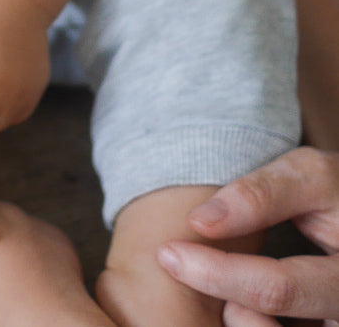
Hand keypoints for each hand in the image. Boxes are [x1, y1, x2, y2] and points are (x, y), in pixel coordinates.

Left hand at [157, 147, 338, 325]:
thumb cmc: (336, 194)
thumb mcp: (311, 178)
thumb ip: (261, 195)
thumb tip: (200, 222)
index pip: (279, 290)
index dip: (217, 274)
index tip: (168, 253)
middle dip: (222, 304)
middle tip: (180, 267)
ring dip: (241, 322)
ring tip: (226, 290)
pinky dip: (249, 321)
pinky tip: (235, 300)